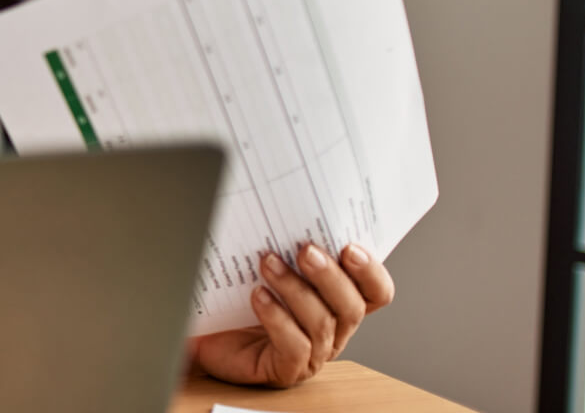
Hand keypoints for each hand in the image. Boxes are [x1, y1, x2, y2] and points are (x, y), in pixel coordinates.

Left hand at [191, 243, 396, 387]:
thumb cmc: (241, 299)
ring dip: (294, 289)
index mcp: (339, 304)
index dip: (371, 272)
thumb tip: (291, 215)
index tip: (350, 248)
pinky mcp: (286, 369)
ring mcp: (312, 353)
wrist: (207, 333)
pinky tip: (258, 296)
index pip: (376, 292)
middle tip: (306, 250)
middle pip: (351, 307)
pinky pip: (293, 345)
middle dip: (330, 276)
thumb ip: (291, 249)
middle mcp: (334, 331)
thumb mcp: (272, 266)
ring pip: (320, 323)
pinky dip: (276, 317)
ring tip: (269, 263)